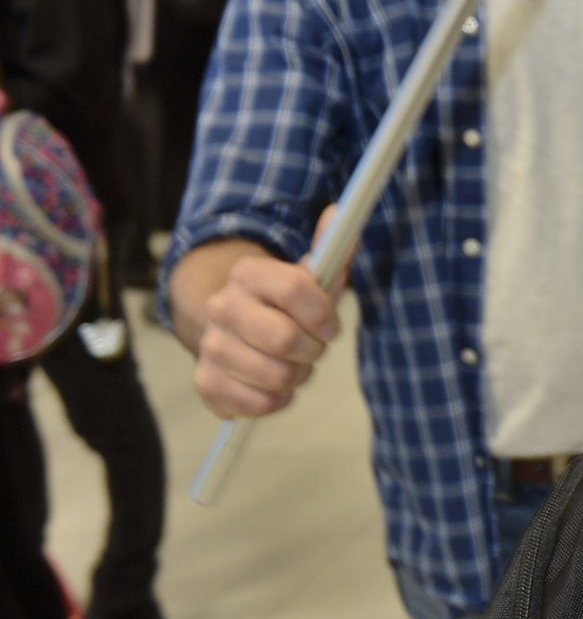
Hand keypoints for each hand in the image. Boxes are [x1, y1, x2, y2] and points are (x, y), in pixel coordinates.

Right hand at [193, 251, 341, 417]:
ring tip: (294, 365)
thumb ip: (330, 248)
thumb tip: (340, 214)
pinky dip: (276, 400)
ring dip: (297, 376)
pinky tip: (275, 385)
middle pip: (285, 339)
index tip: (331, 326)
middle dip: (312, 350)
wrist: (235, 327)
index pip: (296, 289)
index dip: (324, 314)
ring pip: (276, 376)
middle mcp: (222, 306)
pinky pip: (255, 404)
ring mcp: (210, 345)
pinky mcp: (205, 381)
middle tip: (312, 348)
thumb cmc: (286, 302)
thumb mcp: (310, 274)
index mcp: (249, 273)